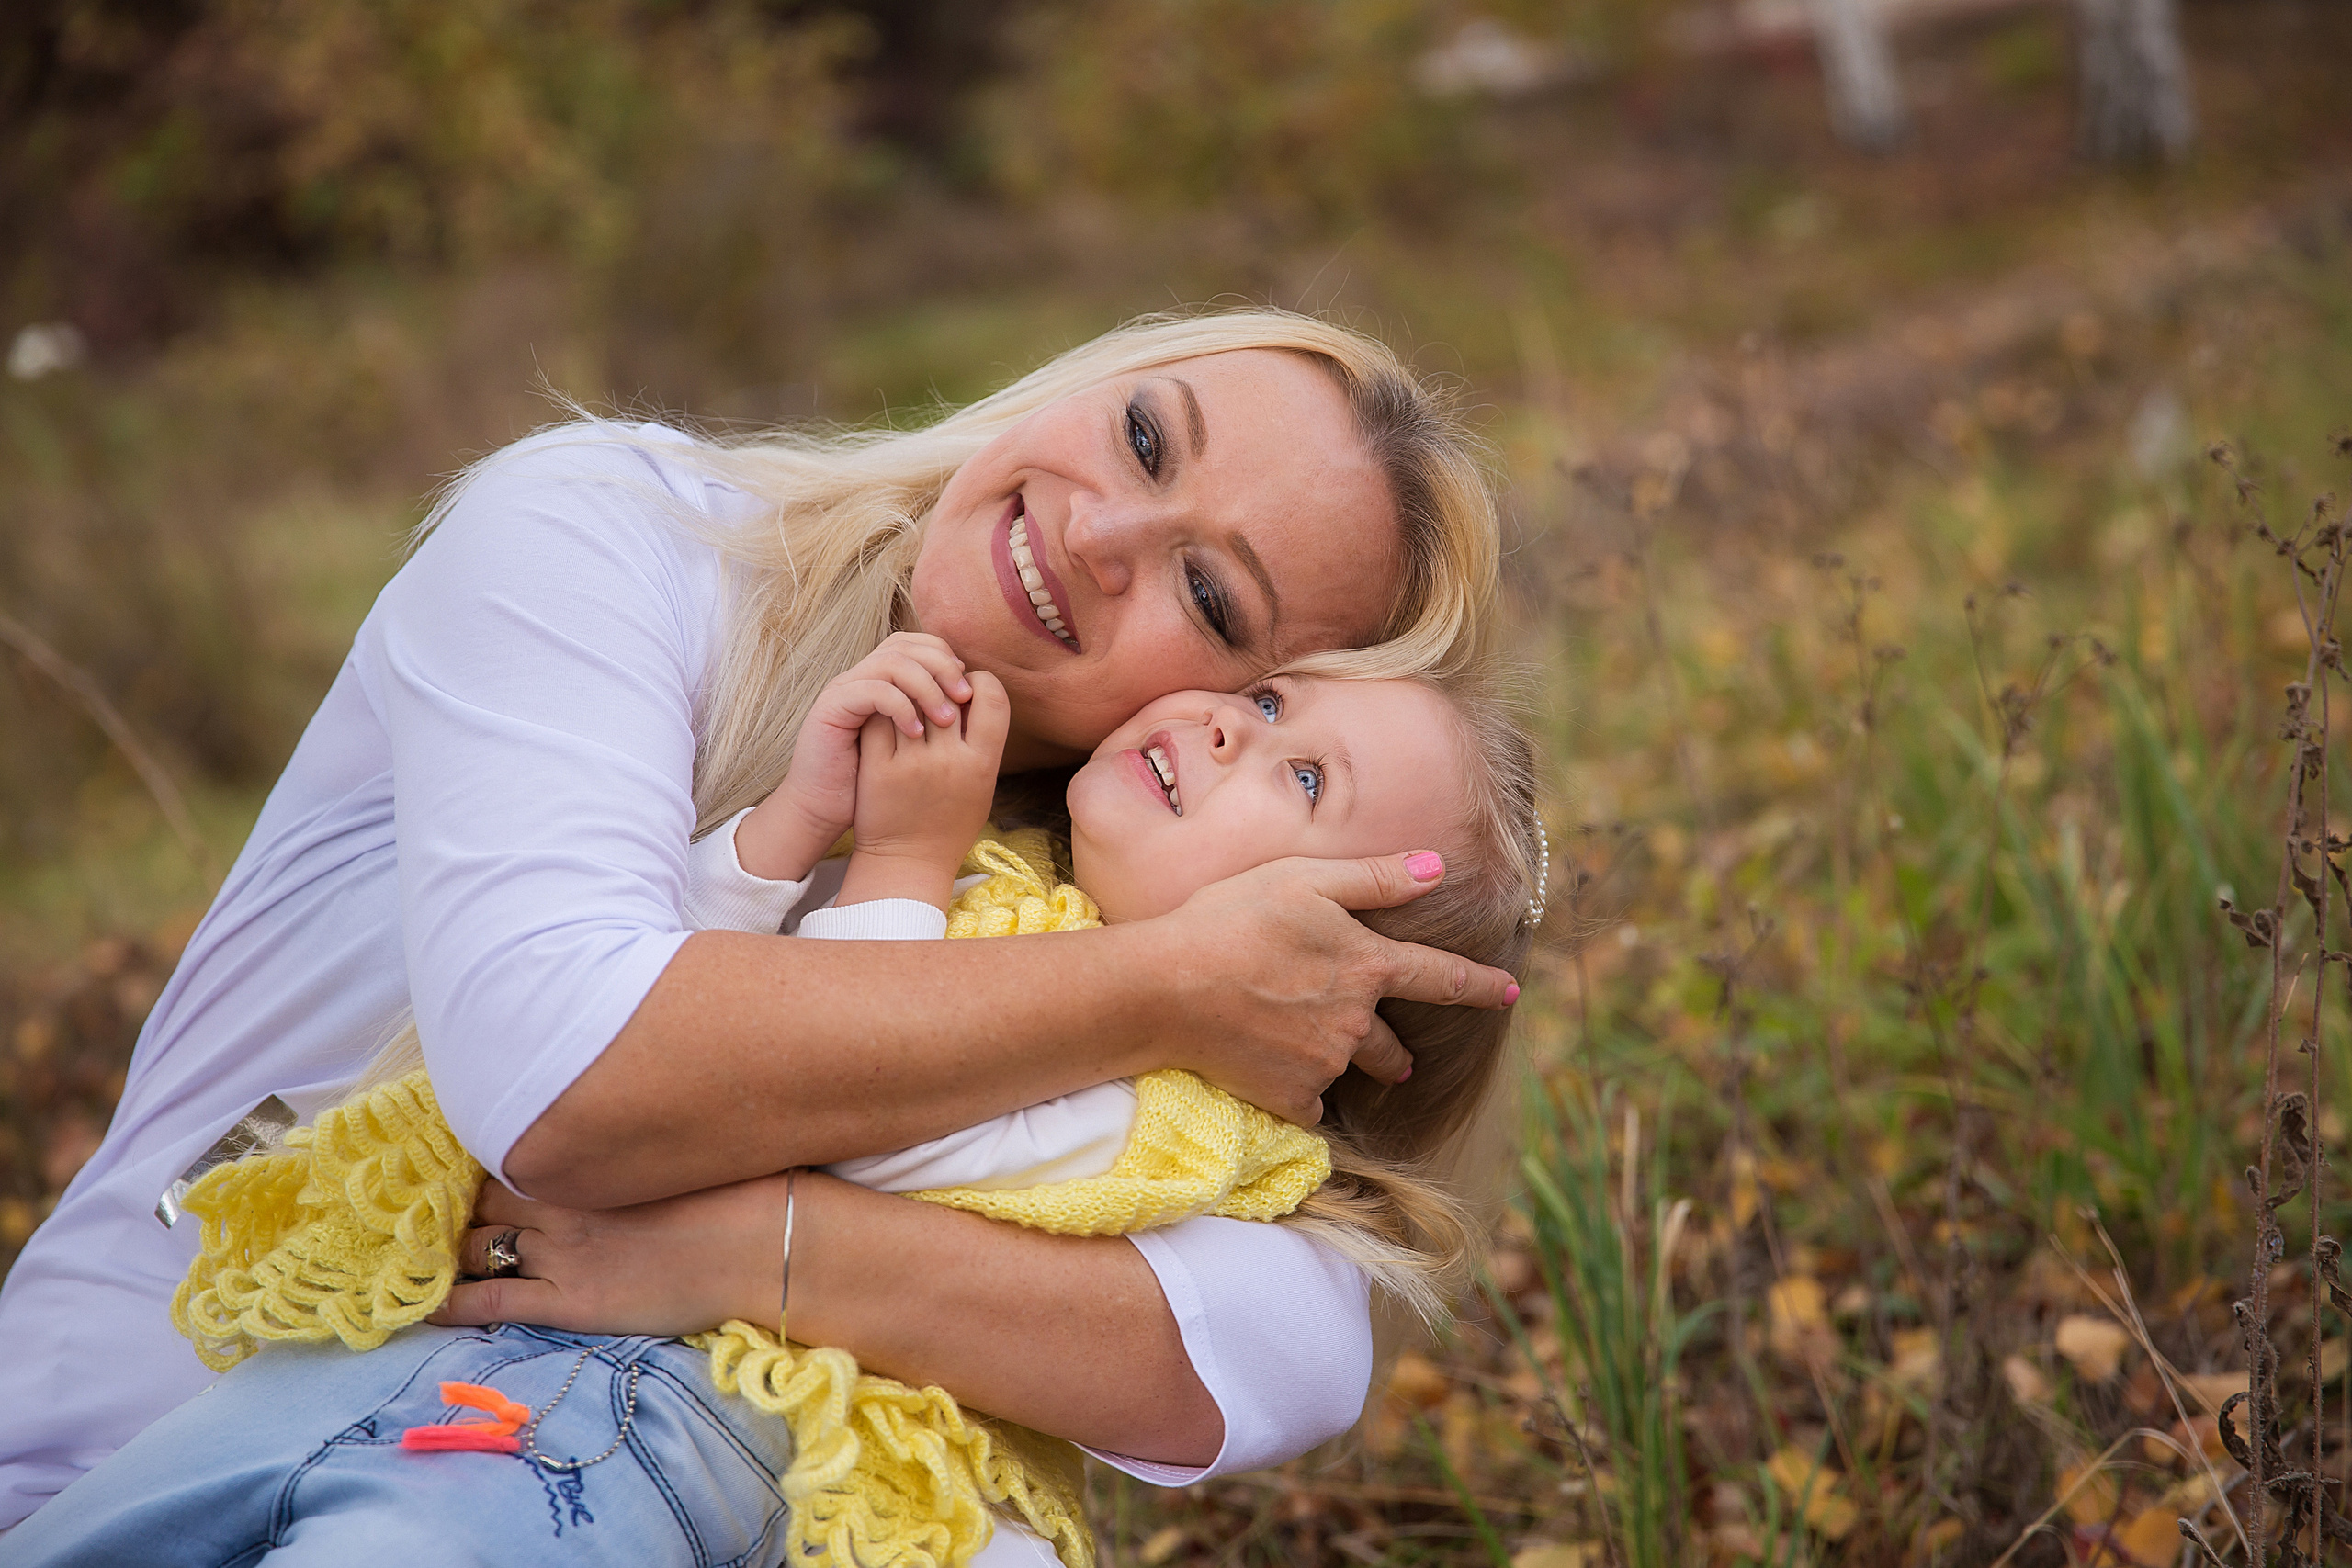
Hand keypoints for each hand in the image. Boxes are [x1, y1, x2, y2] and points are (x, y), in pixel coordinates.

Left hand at [433, 1176, 789, 1338]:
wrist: (762, 1243)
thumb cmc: (738, 1192)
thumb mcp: (681, 1150)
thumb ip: (636, 1144)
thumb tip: (624, 1134)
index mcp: (587, 1160)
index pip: (511, 1154)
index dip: (486, 1162)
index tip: (470, 1167)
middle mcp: (563, 1200)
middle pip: (483, 1198)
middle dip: (459, 1206)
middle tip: (437, 1215)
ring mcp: (562, 1251)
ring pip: (476, 1244)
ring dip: (449, 1248)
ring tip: (427, 1257)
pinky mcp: (569, 1300)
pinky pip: (490, 1302)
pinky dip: (451, 1303)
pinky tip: (425, 1306)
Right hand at [734, 632, 974, 880]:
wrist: (823, 808)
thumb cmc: (872, 785)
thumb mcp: (912, 747)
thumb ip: (933, 720)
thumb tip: (977, 704)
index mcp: (882, 680)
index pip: (919, 644)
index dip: (948, 659)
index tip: (970, 691)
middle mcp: (862, 676)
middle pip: (907, 645)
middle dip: (942, 667)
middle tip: (964, 697)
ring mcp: (845, 688)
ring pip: (892, 662)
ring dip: (926, 687)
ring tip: (946, 720)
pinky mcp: (831, 707)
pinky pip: (872, 690)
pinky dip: (900, 707)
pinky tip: (916, 734)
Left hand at [835, 672, 1008, 909]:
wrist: (908, 861)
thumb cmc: (950, 822)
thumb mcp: (982, 786)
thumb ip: (982, 742)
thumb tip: (975, 691)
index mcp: (981, 765)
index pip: (992, 695)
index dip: (980, 682)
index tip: (968, 691)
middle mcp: (949, 762)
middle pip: (948, 693)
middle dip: (942, 684)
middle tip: (935, 692)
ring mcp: (911, 764)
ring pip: (911, 700)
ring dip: (911, 694)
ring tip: (911, 704)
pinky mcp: (878, 768)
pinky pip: (880, 719)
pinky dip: (885, 710)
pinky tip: (888, 718)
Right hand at [1138, 851, 1518, 1123]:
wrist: (1163, 987)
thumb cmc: (1228, 919)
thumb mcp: (1302, 879)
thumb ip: (1375, 878)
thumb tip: (1439, 868)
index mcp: (1367, 964)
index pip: (1442, 978)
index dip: (1482, 986)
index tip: (1512, 993)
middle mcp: (1356, 1020)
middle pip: (1392, 1046)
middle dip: (1395, 1053)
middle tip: (1394, 1058)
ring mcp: (1325, 1064)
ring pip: (1342, 1068)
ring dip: (1329, 1059)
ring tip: (1284, 1040)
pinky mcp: (1290, 1098)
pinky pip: (1306, 1101)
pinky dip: (1293, 1087)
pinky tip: (1260, 1063)